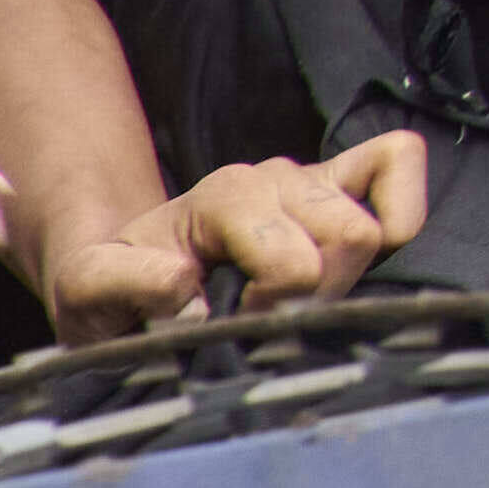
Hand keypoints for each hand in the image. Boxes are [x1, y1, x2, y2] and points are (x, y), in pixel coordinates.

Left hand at [44, 128, 426, 338]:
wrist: (118, 269)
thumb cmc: (112, 289)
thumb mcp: (88, 292)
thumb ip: (121, 285)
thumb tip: (187, 288)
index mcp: (223, 200)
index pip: (297, 258)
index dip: (280, 306)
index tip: (244, 326)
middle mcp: (272, 180)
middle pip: (347, 238)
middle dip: (317, 296)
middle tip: (271, 320)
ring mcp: (308, 182)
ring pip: (373, 226)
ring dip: (346, 278)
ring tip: (294, 302)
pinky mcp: (340, 187)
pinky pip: (398, 161)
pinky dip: (400, 210)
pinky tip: (365, 259)